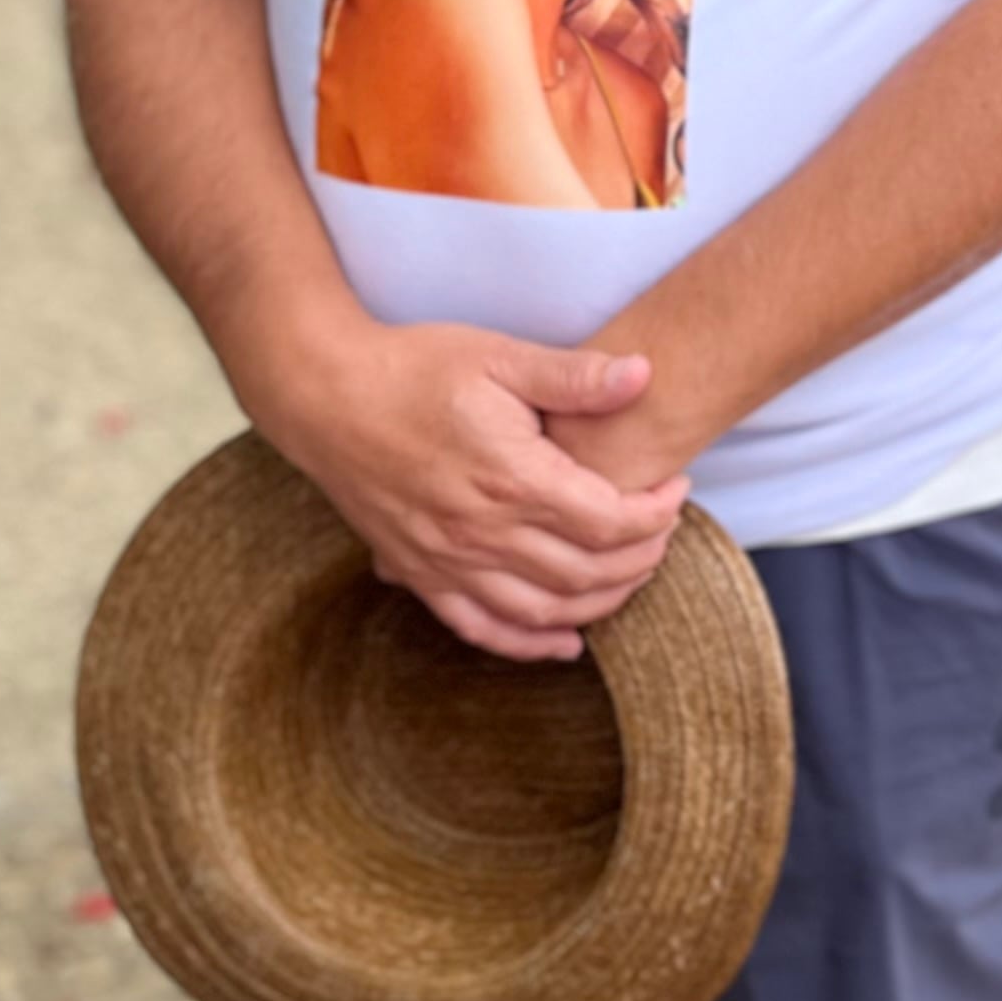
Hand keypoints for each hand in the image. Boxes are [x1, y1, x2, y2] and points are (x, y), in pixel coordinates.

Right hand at [259, 320, 693, 662]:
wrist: (325, 396)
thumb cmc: (414, 369)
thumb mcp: (500, 356)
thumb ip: (574, 376)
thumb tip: (644, 374)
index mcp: (513, 479)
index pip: (611, 521)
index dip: (656, 514)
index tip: (675, 490)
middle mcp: (483, 532)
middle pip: (589, 573)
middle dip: (641, 558)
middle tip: (663, 531)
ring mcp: (449, 562)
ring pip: (546, 611)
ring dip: (601, 603)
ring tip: (631, 573)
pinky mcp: (420, 574)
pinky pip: (482, 629)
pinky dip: (530, 644)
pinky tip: (564, 643)